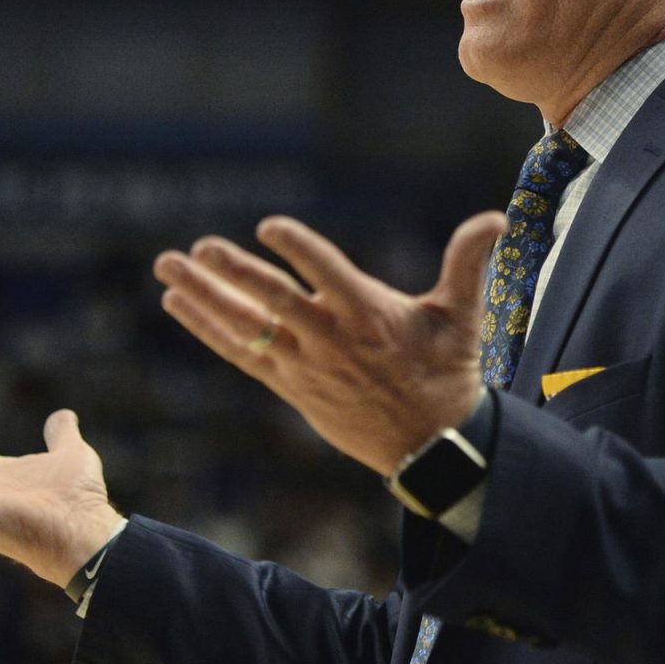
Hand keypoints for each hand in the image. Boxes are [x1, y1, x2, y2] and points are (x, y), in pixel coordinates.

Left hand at [154, 211, 505, 474]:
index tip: (268, 226)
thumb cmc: (448, 372)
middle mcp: (332, 341)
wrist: (432, 446)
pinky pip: (241, 356)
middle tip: (196, 247)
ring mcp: (306, 367)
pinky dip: (208, 330)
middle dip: (232, 274)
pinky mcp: (291, 387)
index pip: (328, 274)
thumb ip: (468, 262)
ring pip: (246, 328)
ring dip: (203, 297)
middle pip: (273, 303)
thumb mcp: (463, 316)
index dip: (298, 250)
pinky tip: (178, 305)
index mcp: (371, 316)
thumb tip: (497, 217)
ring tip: (167, 268)